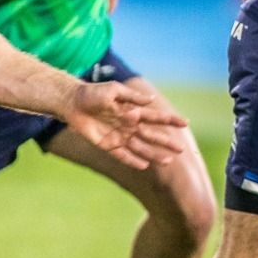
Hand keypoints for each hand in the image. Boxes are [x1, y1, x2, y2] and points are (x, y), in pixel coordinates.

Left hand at [62, 82, 188, 169]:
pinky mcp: (108, 145)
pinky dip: (133, 161)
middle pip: (152, 136)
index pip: (155, 117)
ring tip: (167, 161)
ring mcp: (119, 136)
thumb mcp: (113, 90)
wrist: (72, 103)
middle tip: (181, 150)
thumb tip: (151, 100)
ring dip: (154, 154)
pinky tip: (144, 166)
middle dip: (166, 143)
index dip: (170, 120)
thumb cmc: (93, 93)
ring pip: (140, 148)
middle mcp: (130, 125)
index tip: (185, 123)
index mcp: (134, 111)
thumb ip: (132, 97)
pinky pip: (122, 155)